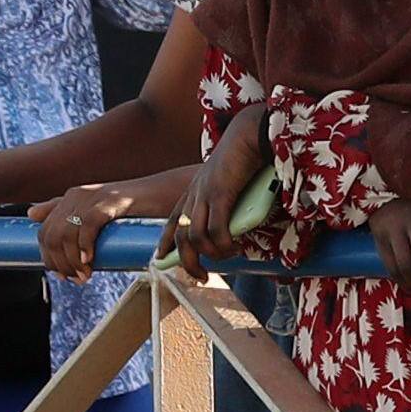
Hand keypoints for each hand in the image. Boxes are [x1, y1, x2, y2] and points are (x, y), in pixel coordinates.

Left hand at [33, 178, 162, 276]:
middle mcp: (77, 195)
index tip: (63, 276)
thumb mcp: (96, 212)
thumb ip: (65, 210)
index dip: (49, 258)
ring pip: (66, 234)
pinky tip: (90, 260)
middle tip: (77, 279)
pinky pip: (87, 224)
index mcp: (71, 198)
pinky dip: (85, 246)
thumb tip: (30, 214)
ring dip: (72, 261)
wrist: (167, 195)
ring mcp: (94, 196)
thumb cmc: (134, 209)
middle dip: (60, 263)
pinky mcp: (111, 200)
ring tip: (85, 276)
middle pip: (51, 236)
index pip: (44, 232)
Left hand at [176, 108, 269, 261]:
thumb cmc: (244, 156)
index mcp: (194, 191)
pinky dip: (224, 244)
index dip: (165, 242)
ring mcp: (205, 195)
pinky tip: (236, 246)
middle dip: (186, 262)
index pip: (173, 221)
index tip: (161, 258)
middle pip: (180, 237)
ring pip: (196, 238)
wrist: (249, 134)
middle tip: (200, 277)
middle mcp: (194, 195)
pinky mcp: (219, 195)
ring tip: (229, 256)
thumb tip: (238, 226)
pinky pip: (216, 231)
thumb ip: (228, 203)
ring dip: (212, 254)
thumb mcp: (229, 183)